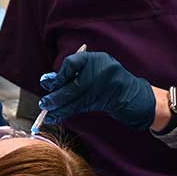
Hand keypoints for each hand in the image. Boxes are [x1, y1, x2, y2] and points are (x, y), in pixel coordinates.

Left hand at [39, 51, 155, 130]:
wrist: (132, 94)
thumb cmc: (105, 79)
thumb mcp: (91, 70)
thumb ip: (72, 74)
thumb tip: (47, 81)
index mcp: (95, 58)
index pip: (72, 63)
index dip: (59, 75)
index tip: (49, 83)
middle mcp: (102, 69)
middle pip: (74, 85)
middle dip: (57, 96)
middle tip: (44, 103)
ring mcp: (106, 85)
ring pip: (77, 99)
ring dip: (60, 108)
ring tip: (47, 114)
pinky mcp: (107, 100)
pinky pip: (82, 107)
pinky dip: (67, 113)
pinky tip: (55, 117)